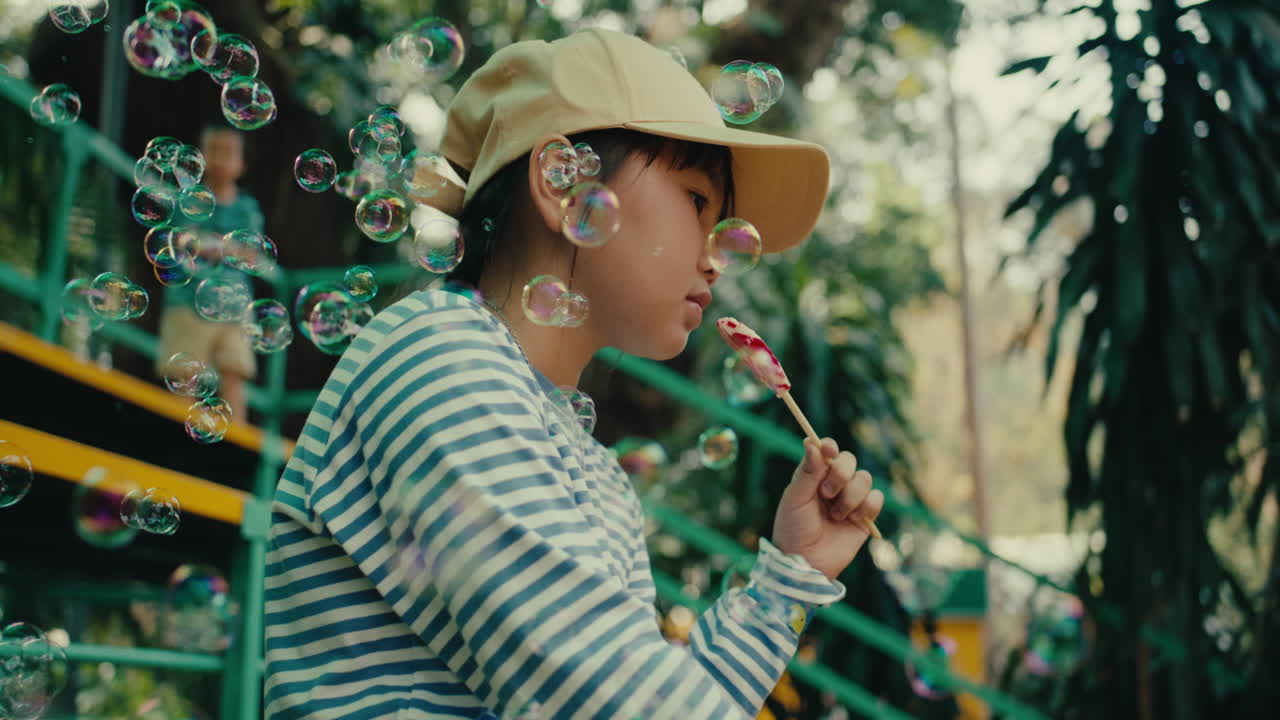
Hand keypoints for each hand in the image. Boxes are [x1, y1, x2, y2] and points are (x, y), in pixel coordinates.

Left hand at [771, 437, 884, 580]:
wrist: (806, 563)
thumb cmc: (793, 529)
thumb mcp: (795, 498)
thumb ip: (807, 471)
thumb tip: (811, 442)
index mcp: (813, 475)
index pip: (827, 451)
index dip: (830, 447)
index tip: (829, 451)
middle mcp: (833, 484)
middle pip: (849, 460)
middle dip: (840, 475)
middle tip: (827, 494)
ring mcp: (850, 498)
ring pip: (864, 478)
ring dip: (850, 496)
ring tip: (836, 515)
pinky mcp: (865, 515)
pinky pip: (877, 498)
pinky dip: (867, 506)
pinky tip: (853, 519)